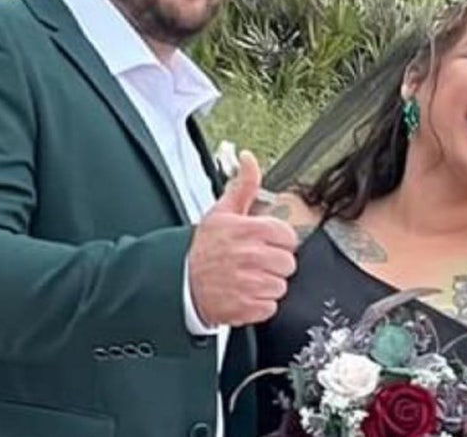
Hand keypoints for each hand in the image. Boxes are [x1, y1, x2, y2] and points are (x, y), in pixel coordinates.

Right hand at [188, 151, 298, 326]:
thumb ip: (243, 185)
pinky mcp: (246, 307)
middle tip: (256, 262)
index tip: (266, 243)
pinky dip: (259, 304)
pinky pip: (270, 306)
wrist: (178, 282)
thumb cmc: (203, 248)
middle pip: (288, 262)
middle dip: (274, 263)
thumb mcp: (222, 212)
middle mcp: (251, 257)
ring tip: (248, 278)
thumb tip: (249, 159)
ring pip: (281, 285)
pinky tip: (244, 293)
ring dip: (267, 284)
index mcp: (249, 231)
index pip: (288, 236)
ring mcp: (249, 283)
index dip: (278, 241)